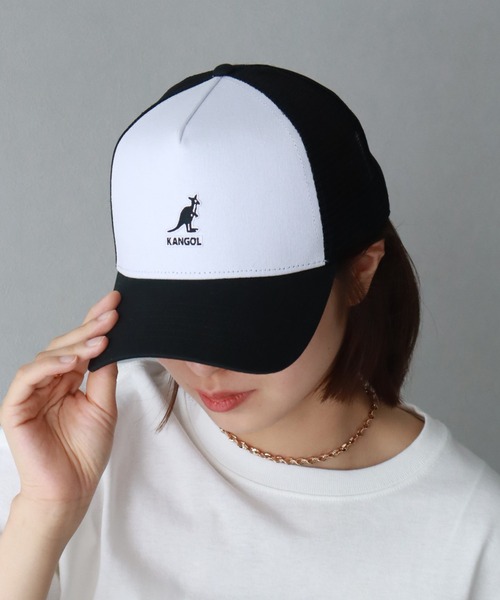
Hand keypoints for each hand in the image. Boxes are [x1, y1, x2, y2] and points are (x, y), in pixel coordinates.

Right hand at [0, 291, 120, 509]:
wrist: (71, 489)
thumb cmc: (85, 452)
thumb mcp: (103, 406)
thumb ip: (104, 375)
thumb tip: (112, 344)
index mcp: (69, 381)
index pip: (81, 345)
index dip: (95, 323)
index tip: (115, 304)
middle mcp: (50, 382)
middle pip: (67, 345)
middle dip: (90, 327)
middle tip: (112, 313)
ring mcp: (31, 392)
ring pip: (49, 356)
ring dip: (76, 345)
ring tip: (101, 339)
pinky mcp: (16, 406)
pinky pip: (29, 377)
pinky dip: (49, 365)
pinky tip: (72, 360)